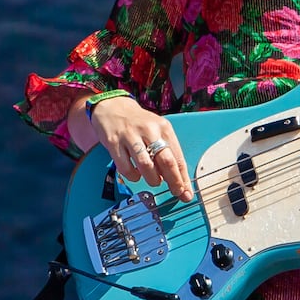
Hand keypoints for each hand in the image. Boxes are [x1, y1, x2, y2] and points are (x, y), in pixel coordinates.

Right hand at [73, 95, 193, 201]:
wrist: (113, 107)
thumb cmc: (139, 123)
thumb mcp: (157, 131)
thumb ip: (167, 151)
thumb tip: (177, 178)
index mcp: (163, 128)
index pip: (178, 157)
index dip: (183, 177)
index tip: (186, 192)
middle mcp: (149, 130)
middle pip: (166, 161)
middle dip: (173, 181)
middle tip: (175, 192)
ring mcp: (131, 136)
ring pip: (146, 165)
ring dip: (152, 179)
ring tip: (154, 181)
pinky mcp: (114, 143)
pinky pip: (125, 167)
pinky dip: (133, 176)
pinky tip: (136, 175)